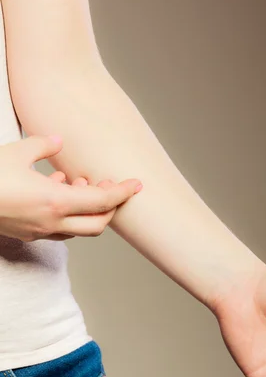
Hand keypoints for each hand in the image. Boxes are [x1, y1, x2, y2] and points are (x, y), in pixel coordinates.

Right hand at [0, 135, 142, 241]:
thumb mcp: (16, 151)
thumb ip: (43, 144)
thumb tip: (58, 141)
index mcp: (55, 202)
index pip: (103, 201)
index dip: (123, 192)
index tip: (137, 184)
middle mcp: (52, 223)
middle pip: (98, 223)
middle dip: (110, 206)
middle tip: (107, 183)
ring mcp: (40, 232)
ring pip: (79, 229)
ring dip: (87, 210)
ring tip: (78, 182)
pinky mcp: (28, 234)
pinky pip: (59, 230)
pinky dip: (68, 214)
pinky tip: (55, 189)